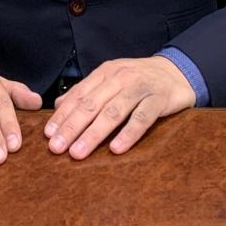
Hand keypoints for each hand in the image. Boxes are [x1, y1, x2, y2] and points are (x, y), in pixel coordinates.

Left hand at [43, 56, 194, 159]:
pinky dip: (128, 134)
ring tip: (77, 153)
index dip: (63, 115)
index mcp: (106, 73)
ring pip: (113, 112)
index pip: (79, 95)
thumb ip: (87, 91)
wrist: (176, 72)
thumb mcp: (111, 79)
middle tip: (56, 148)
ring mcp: (140, 88)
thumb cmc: (139, 80)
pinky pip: (142, 118)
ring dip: (93, 134)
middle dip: (71, 127)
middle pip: (92, 104)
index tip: (48, 135)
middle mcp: (120, 78)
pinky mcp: (159, 99)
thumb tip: (58, 107)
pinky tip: (116, 149)